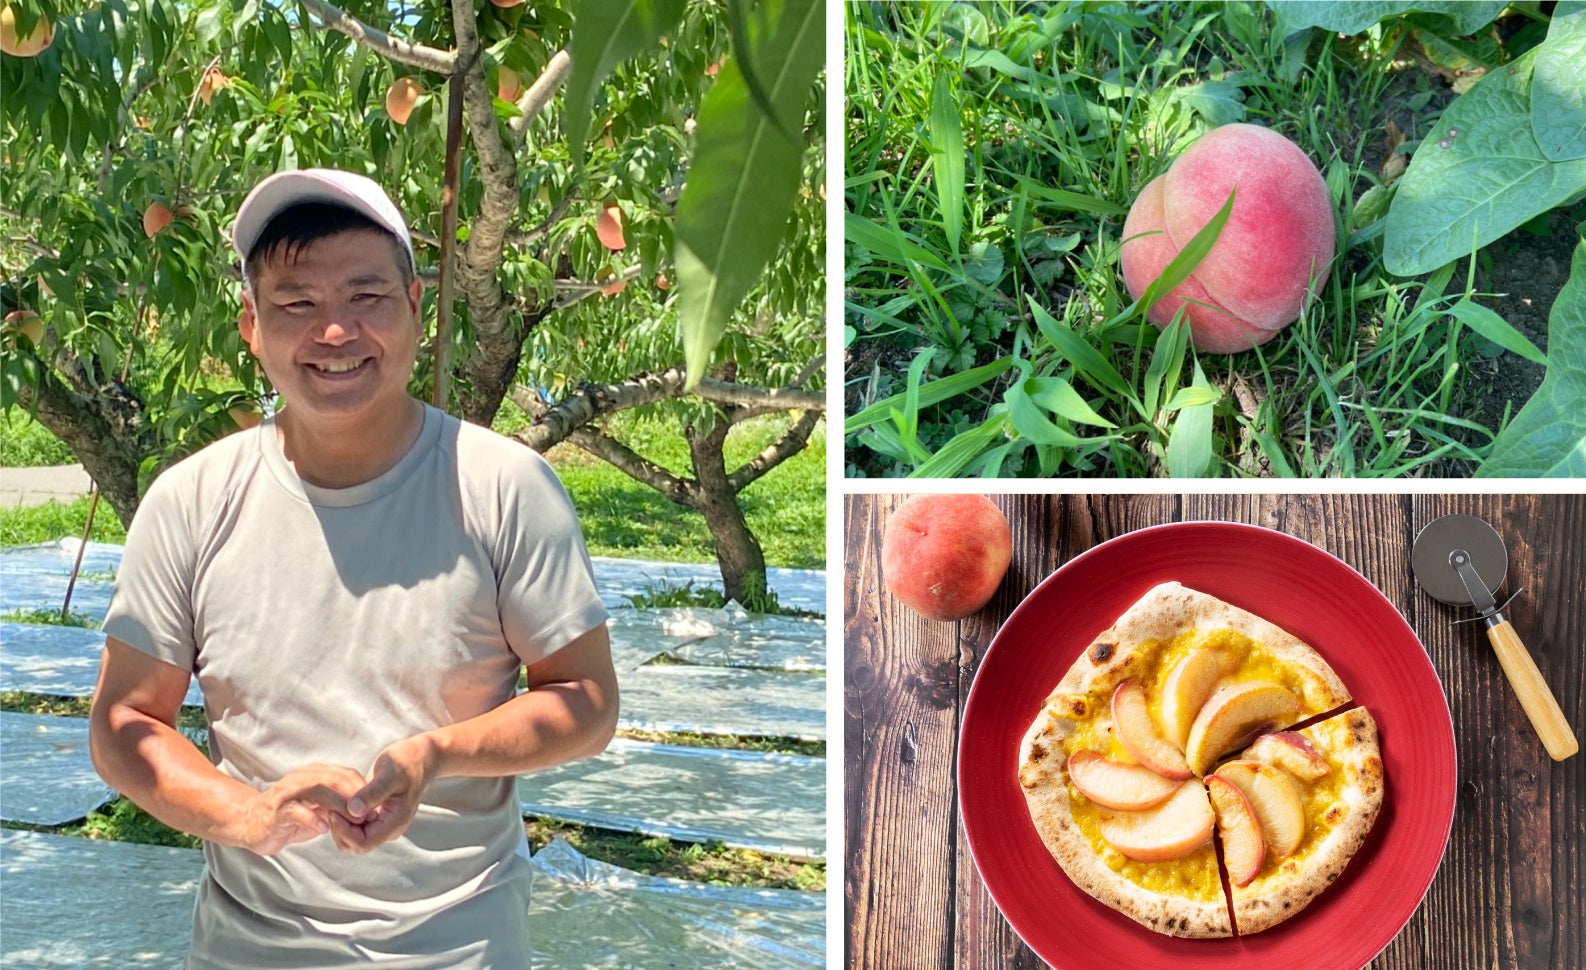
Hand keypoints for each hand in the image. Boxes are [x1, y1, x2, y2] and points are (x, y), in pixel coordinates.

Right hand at [235, 763, 366, 855]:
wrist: (252, 825)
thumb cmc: (291, 818)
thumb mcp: (319, 811)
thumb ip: (339, 807)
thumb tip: (368, 813)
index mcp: (314, 775)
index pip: (345, 774)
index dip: (363, 789)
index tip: (376, 807)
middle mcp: (301, 779)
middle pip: (334, 778)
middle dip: (354, 795)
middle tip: (369, 814)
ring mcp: (288, 793)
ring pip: (317, 790)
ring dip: (338, 805)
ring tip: (352, 820)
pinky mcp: (276, 810)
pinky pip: (295, 810)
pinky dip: (311, 818)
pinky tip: (323, 828)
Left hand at [328, 737, 436, 853]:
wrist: (420, 757)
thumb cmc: (406, 761)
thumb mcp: (389, 773)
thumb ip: (372, 793)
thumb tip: (353, 811)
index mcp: (395, 822)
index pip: (363, 843)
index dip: (344, 831)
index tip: (334, 810)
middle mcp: (389, 829)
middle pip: (356, 846)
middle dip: (340, 831)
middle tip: (330, 807)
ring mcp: (383, 825)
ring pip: (353, 840)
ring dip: (340, 826)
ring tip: (334, 804)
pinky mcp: (377, 818)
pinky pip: (355, 828)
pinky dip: (344, 819)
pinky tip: (340, 802)